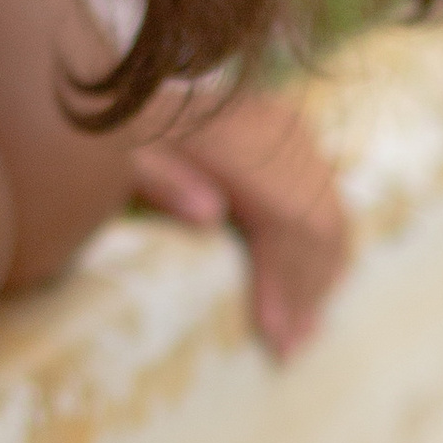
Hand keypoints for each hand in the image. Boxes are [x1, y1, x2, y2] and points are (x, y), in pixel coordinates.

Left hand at [130, 85, 349, 355]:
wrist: (119, 92)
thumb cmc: (112, 138)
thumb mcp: (119, 156)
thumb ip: (159, 181)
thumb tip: (211, 214)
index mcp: (235, 138)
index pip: (284, 220)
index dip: (285, 282)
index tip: (274, 338)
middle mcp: (274, 130)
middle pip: (316, 221)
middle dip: (308, 291)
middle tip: (290, 350)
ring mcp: (288, 130)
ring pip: (329, 212)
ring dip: (321, 277)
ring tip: (304, 334)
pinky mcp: (291, 134)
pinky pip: (324, 196)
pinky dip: (323, 247)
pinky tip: (316, 290)